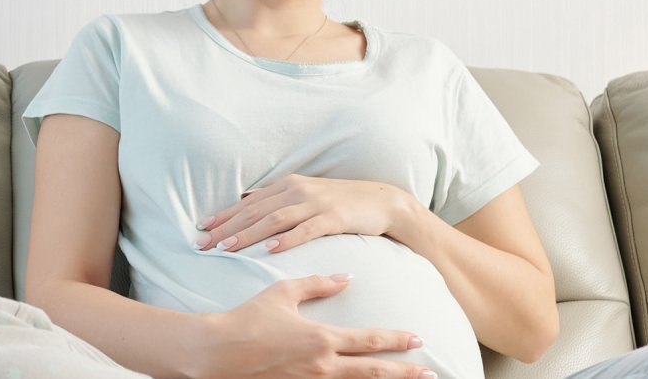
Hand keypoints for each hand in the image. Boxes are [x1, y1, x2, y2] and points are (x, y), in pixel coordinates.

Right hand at [186, 274, 428, 378]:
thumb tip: (346, 277)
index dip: (396, 339)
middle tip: (429, 372)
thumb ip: (318, 284)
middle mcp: (322, 365)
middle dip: (404, 372)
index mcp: (322, 338)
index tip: (418, 338)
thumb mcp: (283, 293)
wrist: (218, 352)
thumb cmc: (248, 319)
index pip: (370, 340)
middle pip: (373, 371)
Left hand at [195, 175, 420, 253]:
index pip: (248, 203)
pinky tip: (271, 249)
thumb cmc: (340, 202)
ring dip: (248, 234)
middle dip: (226, 228)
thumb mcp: (305, 197)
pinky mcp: (333, 217)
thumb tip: (247, 206)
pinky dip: (287, 239)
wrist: (382, 201)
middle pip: (255, 211)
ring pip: (274, 219)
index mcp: (286, 186)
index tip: (200, 229)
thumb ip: (278, 202)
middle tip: (203, 244)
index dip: (223, 216)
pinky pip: (306, 229)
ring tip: (227, 248)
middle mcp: (296, 191)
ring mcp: (315, 203)